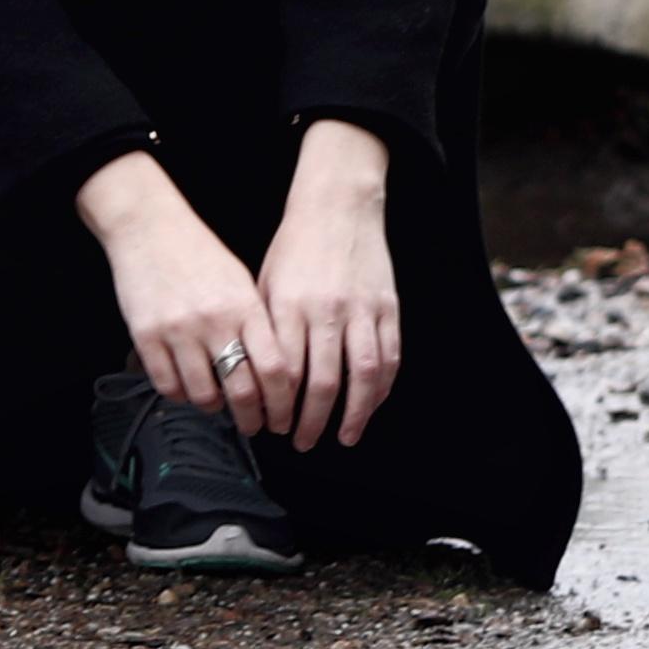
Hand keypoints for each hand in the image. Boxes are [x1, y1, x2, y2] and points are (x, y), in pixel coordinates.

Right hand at [77, 148, 278, 436]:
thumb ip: (258, 324)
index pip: (276, 369)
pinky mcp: (146, 336)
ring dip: (215, 408)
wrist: (149, 227)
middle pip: (243, 390)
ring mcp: (178, 331)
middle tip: (255, 426)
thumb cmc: (200, 254)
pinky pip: (168, 385)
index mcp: (246, 307)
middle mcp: (214, 322)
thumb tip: (276, 372)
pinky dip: (182, 396)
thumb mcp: (242, 283)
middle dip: (253, 418)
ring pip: (203, 394)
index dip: (283, 402)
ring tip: (219, 405)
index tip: (284, 416)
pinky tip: (189, 389)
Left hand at [256, 119, 402, 449]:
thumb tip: (258, 380)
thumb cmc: (295, 247)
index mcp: (290, 306)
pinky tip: (369, 405)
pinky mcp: (387, 307)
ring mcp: (362, 310)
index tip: (272, 426)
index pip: (285, 371)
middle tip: (301, 441)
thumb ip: (265, 331)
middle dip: (312, 420)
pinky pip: (389, 357)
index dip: (280, 406)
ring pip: (363, 376)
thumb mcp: (265, 284)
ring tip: (343, 436)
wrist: (339, 206)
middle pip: (324, 382)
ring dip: (354, 414)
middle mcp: (327, 311)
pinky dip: (380, 387)